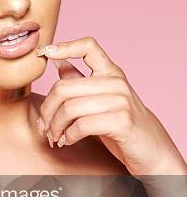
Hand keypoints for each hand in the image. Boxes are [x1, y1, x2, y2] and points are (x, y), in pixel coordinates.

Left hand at [35, 36, 186, 175]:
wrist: (152, 150)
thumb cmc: (122, 125)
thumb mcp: (101, 99)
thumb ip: (81, 81)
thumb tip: (58, 62)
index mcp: (110, 72)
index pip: (88, 46)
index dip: (64, 46)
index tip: (45, 53)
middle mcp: (116, 83)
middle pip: (64, 88)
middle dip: (47, 110)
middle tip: (44, 126)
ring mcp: (120, 101)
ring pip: (69, 108)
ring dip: (56, 127)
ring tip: (55, 136)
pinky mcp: (121, 122)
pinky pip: (81, 125)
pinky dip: (69, 136)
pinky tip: (68, 141)